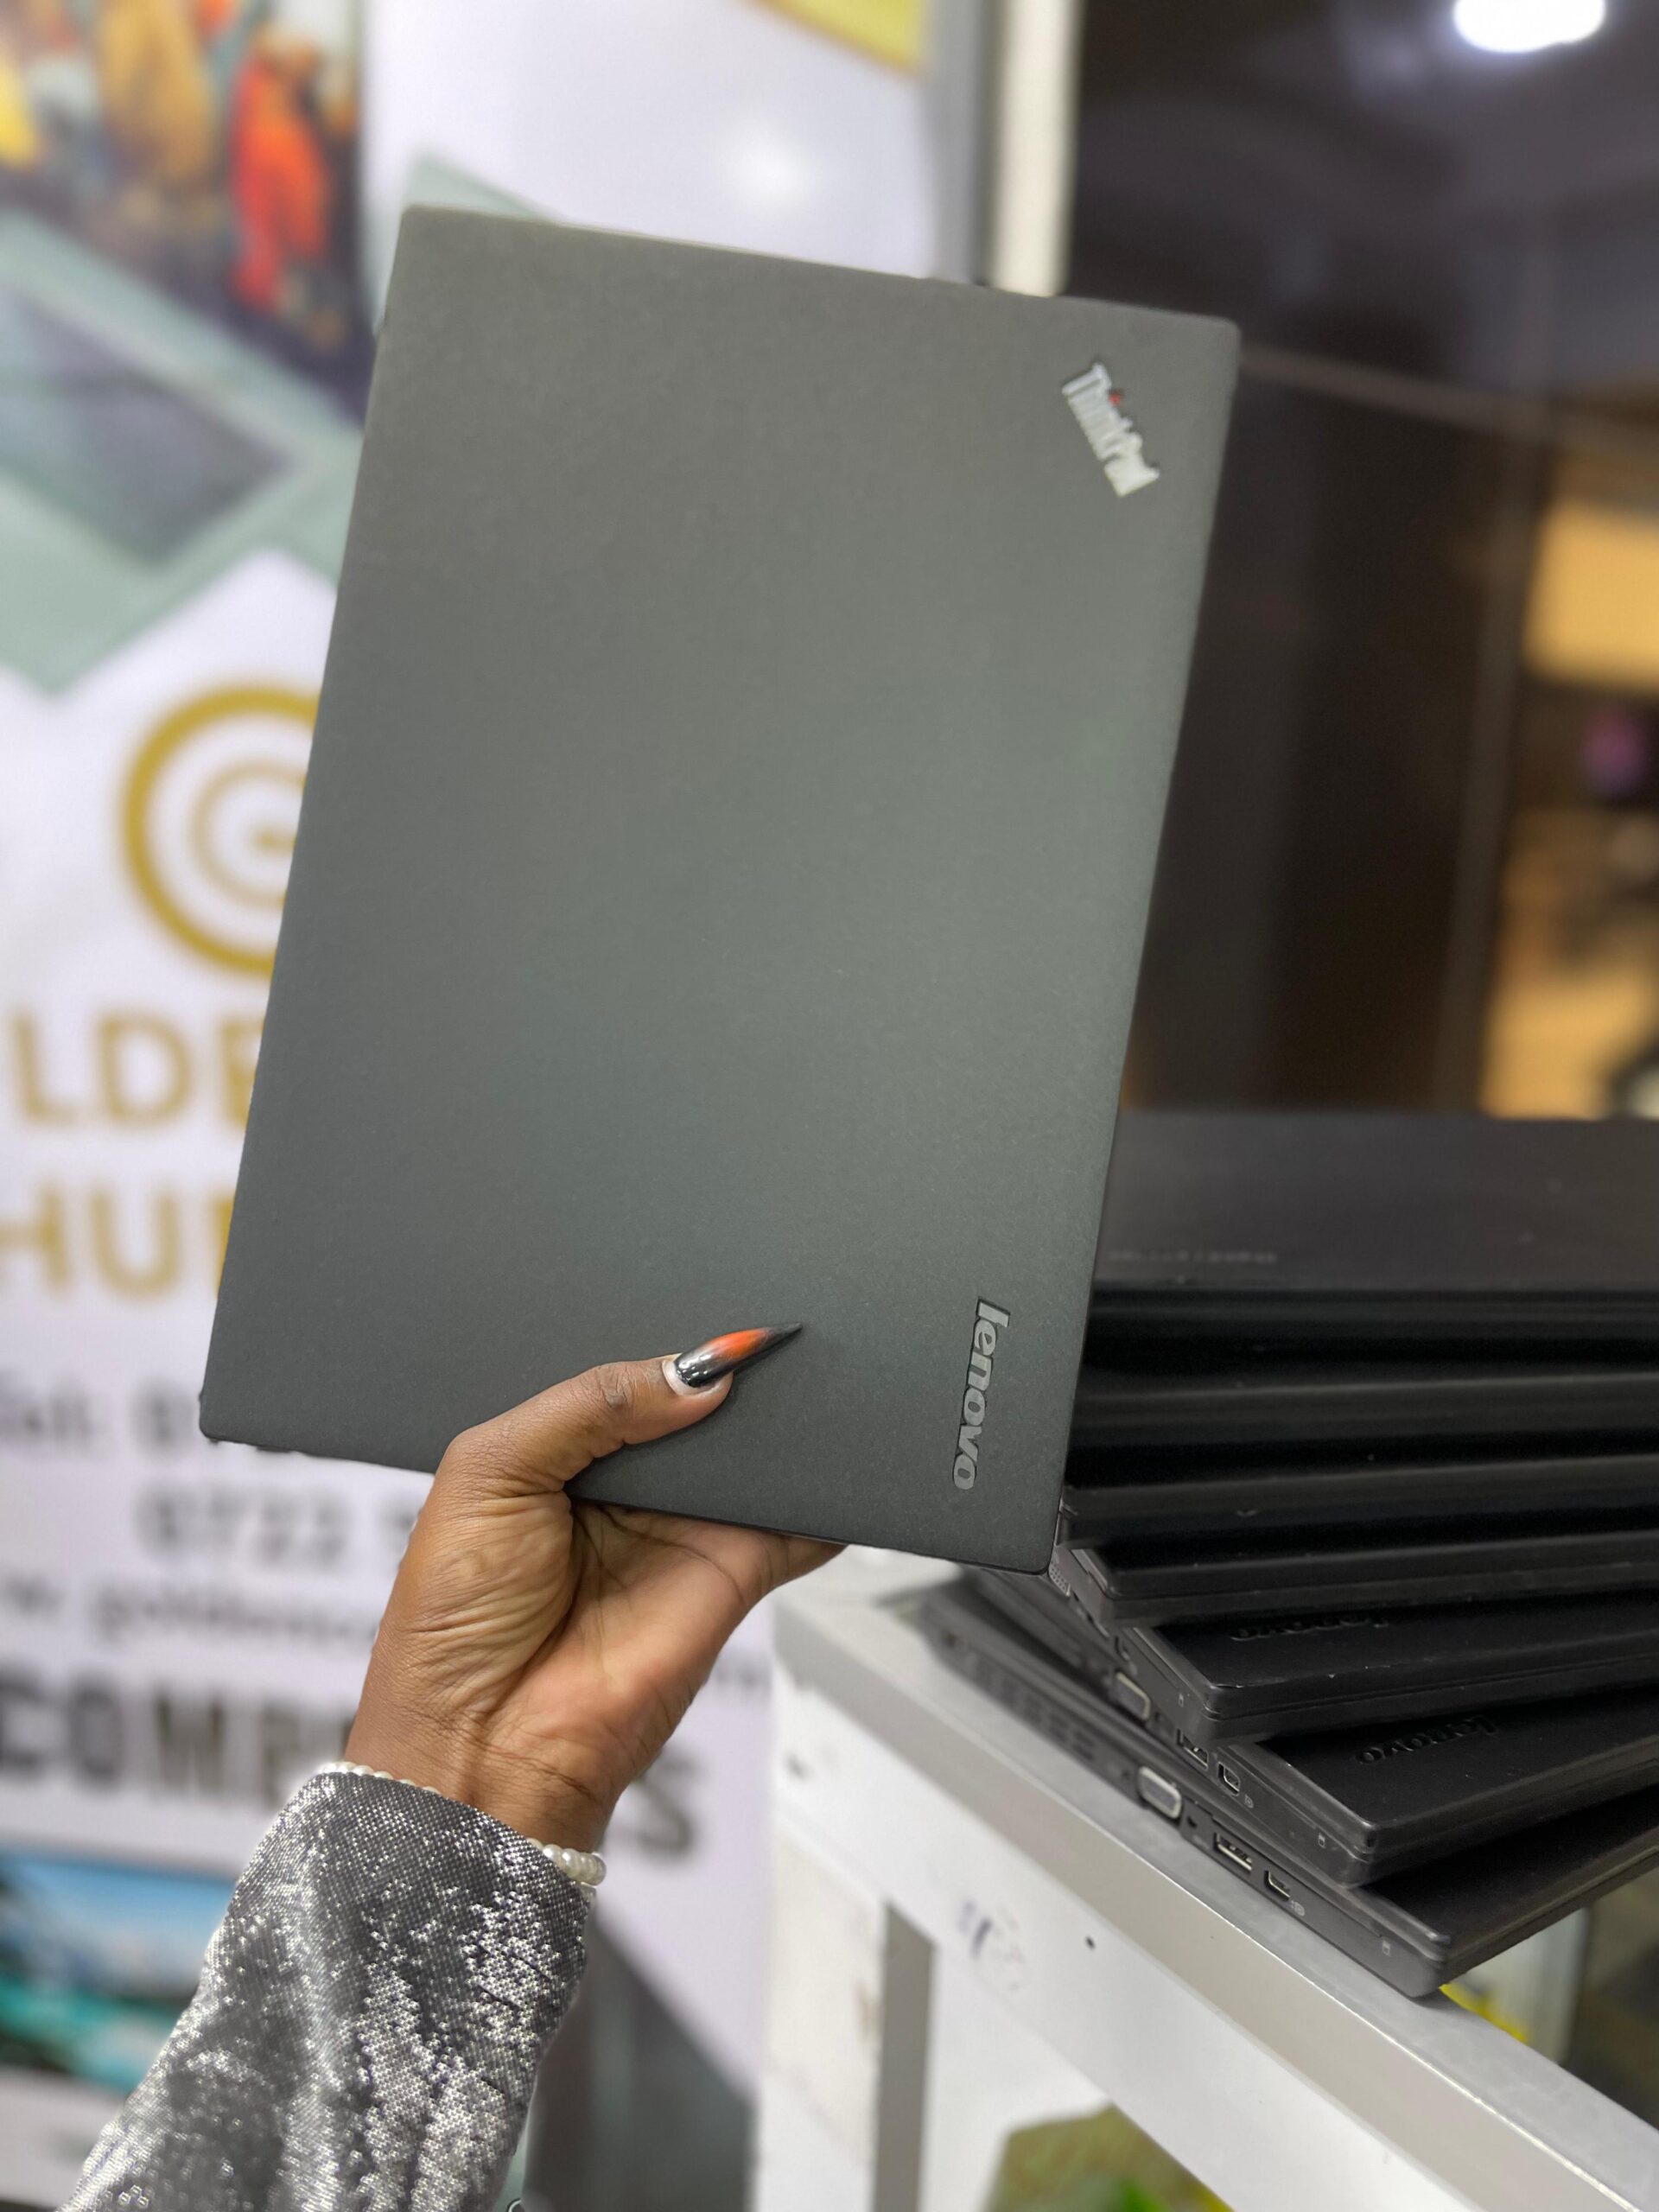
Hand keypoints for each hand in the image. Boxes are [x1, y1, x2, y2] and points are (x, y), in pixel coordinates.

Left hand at [345, 1341, 835, 1848]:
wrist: (483, 1744)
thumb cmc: (452, 1621)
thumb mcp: (490, 1470)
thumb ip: (589, 1404)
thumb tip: (692, 1374)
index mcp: (558, 1447)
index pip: (630, 1375)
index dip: (665, 1348)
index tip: (705, 1326)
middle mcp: (627, 1483)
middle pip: (698, 1405)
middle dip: (726, 1375)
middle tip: (756, 1345)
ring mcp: (684, 1526)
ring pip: (752, 1452)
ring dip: (775, 1423)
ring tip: (784, 1390)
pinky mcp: (736, 1570)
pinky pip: (798, 1521)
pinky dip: (822, 1493)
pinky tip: (822, 1458)